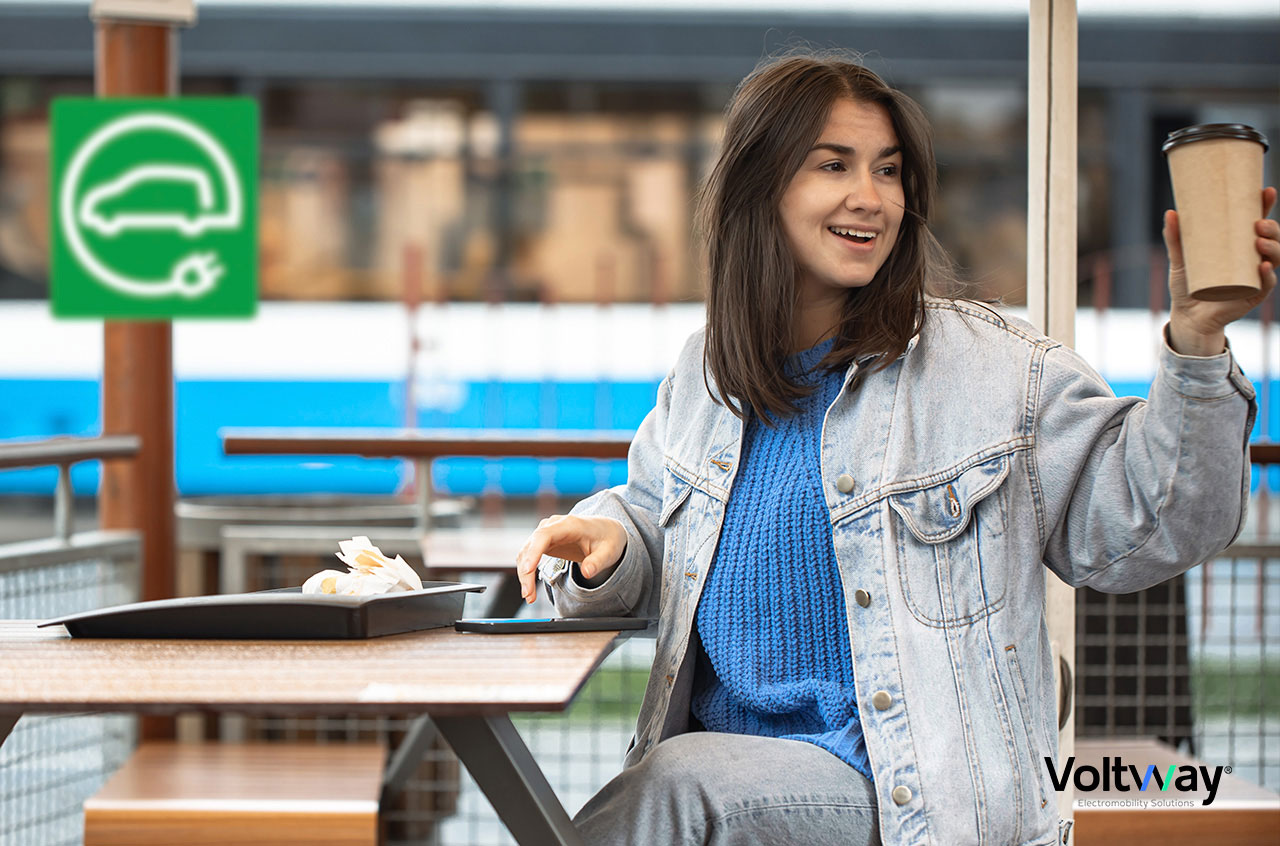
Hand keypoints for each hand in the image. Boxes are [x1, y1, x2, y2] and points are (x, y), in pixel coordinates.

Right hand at [515, 514, 626, 604]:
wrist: (606, 530)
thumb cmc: (607, 538)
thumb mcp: (609, 551)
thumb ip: (598, 562)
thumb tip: (587, 573)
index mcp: (570, 524)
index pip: (545, 535)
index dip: (534, 552)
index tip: (528, 570)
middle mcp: (554, 525)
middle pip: (531, 546)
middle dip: (526, 571)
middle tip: (528, 595)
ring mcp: (546, 532)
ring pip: (526, 552)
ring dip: (524, 574)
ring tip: (529, 596)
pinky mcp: (543, 541)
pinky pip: (529, 555)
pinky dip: (527, 572)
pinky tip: (530, 587)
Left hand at [1165, 186, 1278, 355]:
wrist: (1187, 316)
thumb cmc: (1187, 284)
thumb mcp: (1180, 259)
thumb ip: (1175, 238)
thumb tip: (1171, 212)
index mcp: (1239, 246)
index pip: (1257, 223)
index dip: (1265, 207)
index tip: (1265, 191)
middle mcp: (1251, 260)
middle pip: (1271, 238)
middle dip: (1271, 228)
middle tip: (1258, 223)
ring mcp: (1254, 277)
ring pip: (1274, 259)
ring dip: (1272, 248)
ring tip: (1259, 243)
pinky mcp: (1252, 295)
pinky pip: (1265, 285)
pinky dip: (1267, 276)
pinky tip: (1263, 267)